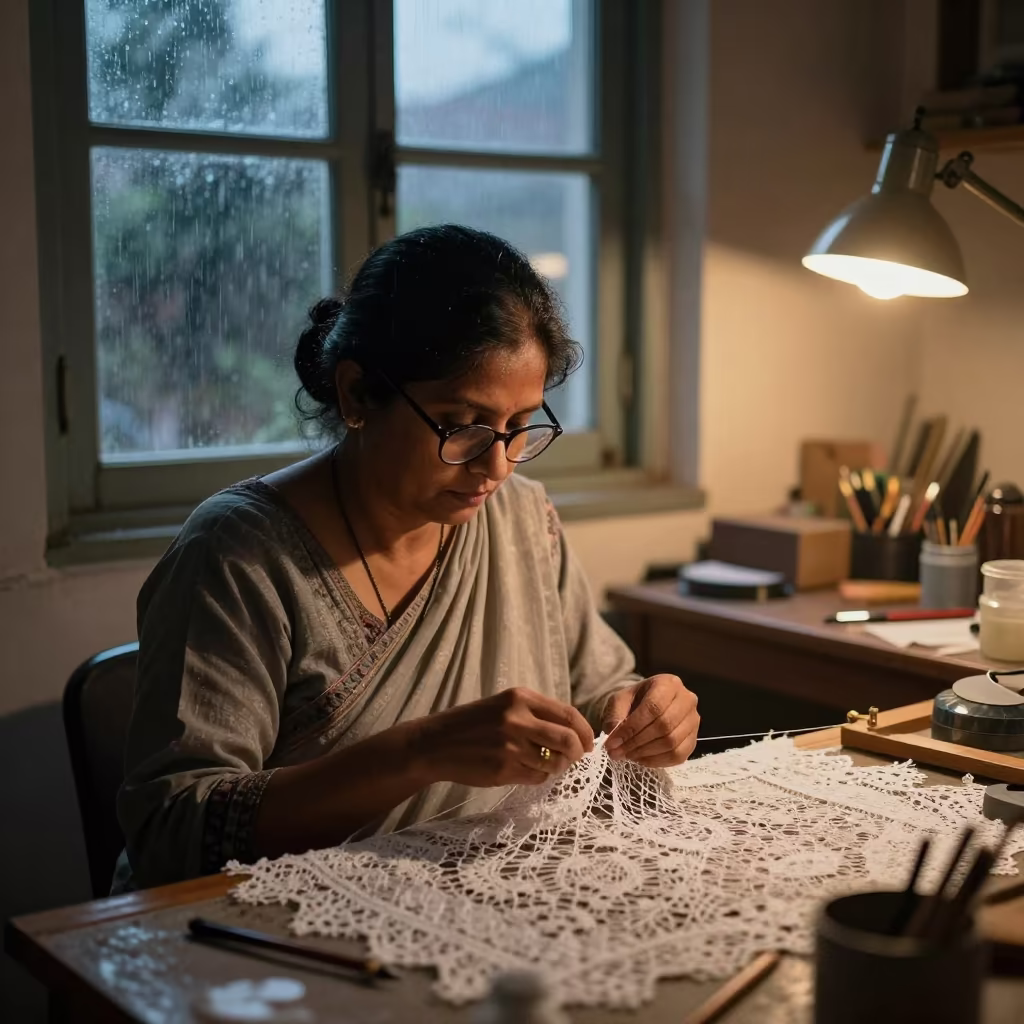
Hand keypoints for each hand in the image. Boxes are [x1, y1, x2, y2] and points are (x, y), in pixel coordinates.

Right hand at [415, 688, 594, 787]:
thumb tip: (574, 733)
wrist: (435, 743)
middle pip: (568, 740)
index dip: (585, 732)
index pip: (569, 715)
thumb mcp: (504, 706)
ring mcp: (510, 745)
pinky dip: (538, 777)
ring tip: (543, 764)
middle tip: (573, 759)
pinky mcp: (503, 769)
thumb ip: (536, 714)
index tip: (588, 744)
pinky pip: (536, 777)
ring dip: (555, 767)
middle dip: (577, 753)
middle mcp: (517, 718)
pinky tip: (524, 770)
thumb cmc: (473, 724)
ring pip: (554, 762)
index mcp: (520, 698)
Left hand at [601, 675, 698, 766]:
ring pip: (672, 742)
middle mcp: (686, 699)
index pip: (653, 707)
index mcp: (667, 683)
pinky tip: (641, 759)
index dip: (632, 727)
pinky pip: (679, 755)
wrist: (650, 705)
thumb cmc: (634, 701)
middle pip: (664, 726)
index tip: (613, 742)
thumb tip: (614, 738)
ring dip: (646, 753)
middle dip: (637, 742)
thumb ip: (615, 716)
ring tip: (628, 755)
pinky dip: (658, 761)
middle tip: (617, 752)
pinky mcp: (694, 739)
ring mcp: (693, 720)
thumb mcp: (619, 701)